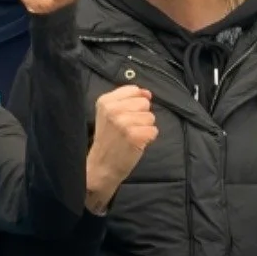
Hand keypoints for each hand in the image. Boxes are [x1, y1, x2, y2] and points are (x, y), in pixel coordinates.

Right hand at [85, 85, 157, 210]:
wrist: (102, 165)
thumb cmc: (109, 138)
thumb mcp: (110, 113)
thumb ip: (129, 99)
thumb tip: (148, 93)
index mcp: (105, 101)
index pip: (134, 90)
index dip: (135, 102)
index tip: (126, 114)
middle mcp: (113, 110)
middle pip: (144, 103)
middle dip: (141, 115)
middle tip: (128, 128)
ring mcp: (124, 123)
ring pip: (151, 117)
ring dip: (145, 127)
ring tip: (131, 135)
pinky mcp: (135, 136)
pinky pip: (154, 130)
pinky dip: (148, 138)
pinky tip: (136, 143)